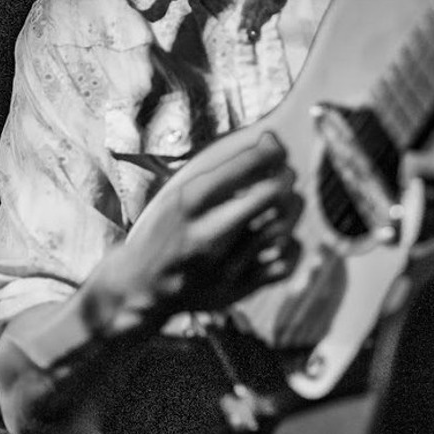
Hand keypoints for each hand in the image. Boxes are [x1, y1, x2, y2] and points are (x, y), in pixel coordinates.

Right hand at [84, 131, 300, 335]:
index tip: (274, 142)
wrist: (140, 287)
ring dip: (292, 208)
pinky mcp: (236, 290)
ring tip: (287, 200)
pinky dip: (291, 245)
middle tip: (286, 173)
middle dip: (286, 176)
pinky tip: (283, 234)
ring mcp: (224, 266)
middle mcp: (208, 234)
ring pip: (283, 228)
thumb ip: (217, 173)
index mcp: (189, 202)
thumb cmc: (164, 230)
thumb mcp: (176, 193)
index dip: (271, 149)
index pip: (246, 166)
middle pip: (271, 195)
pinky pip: (283, 266)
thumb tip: (266, 144)